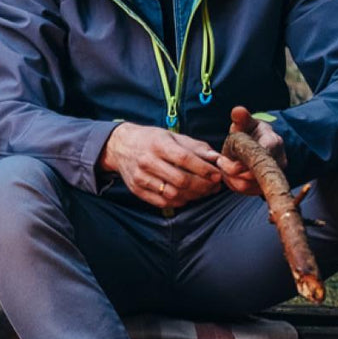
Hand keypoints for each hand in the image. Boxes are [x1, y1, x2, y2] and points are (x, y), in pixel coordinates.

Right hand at [99, 122, 222, 207]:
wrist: (120, 147)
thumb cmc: (151, 140)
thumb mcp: (172, 136)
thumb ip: (196, 147)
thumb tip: (217, 158)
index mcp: (158, 144)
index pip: (185, 159)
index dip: (204, 169)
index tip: (217, 174)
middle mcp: (147, 161)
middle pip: (180, 180)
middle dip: (202, 186)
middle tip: (214, 186)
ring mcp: (140, 178)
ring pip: (173, 194)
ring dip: (193, 196)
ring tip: (204, 191)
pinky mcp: (137, 190)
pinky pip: (163, 202)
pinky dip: (179, 201)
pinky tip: (187, 195)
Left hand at [216, 106, 286, 195]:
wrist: (258, 144)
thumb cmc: (249, 132)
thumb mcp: (245, 123)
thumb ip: (241, 118)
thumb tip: (237, 111)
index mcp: (273, 143)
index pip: (260, 156)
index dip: (239, 160)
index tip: (224, 156)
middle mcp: (278, 161)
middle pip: (251, 175)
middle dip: (230, 170)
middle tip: (220, 162)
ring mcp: (272, 175)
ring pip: (247, 186)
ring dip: (230, 179)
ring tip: (223, 168)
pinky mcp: (265, 186)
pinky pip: (247, 191)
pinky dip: (234, 185)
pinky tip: (228, 176)